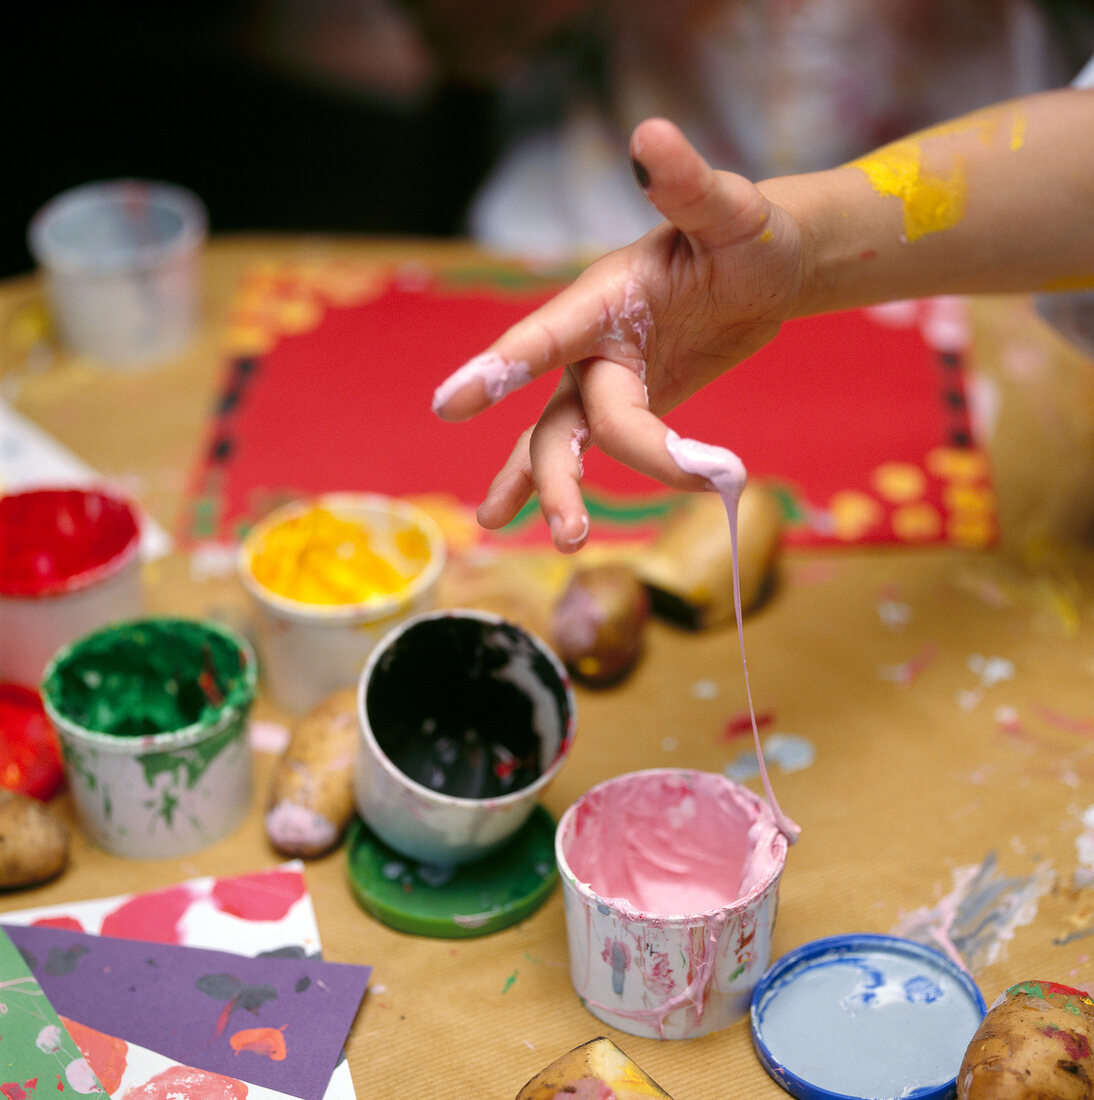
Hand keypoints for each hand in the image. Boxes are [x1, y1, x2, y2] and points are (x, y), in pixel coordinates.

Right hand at [433, 118, 807, 551]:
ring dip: (557, 492)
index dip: (499, 369)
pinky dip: (572, 486)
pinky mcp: (628, 407)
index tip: (451, 403)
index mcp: (603, 297)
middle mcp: (590, 343)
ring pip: (564, 442)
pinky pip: (594, 451)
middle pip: (559, 417)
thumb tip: (649, 138)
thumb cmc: (747, 235)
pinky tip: (544, 523)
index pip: (543, 337)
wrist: (763, 272)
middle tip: (572, 534)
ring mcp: (604, 379)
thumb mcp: (731, 212)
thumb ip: (689, 185)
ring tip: (564, 543)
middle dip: (560, 474)